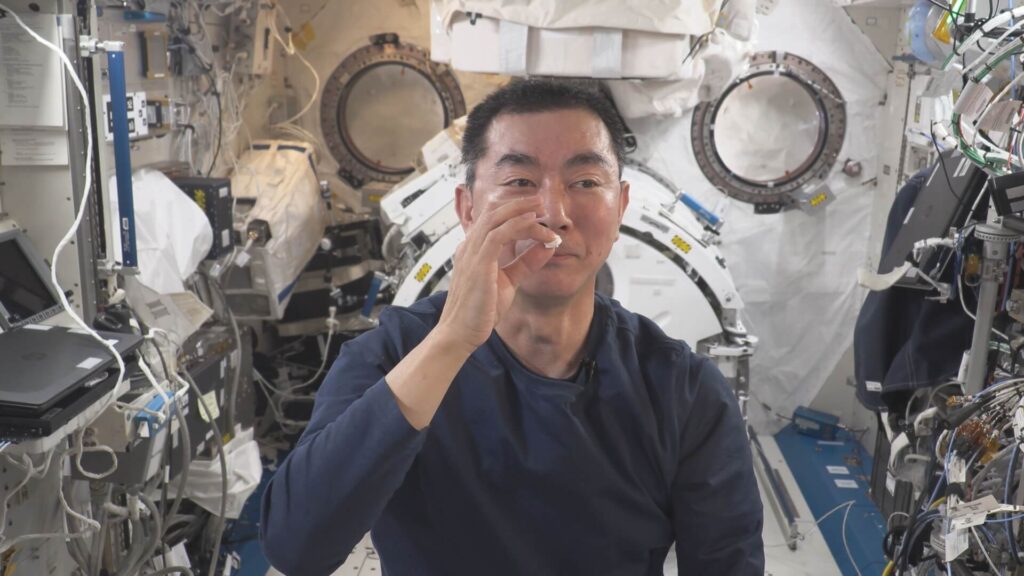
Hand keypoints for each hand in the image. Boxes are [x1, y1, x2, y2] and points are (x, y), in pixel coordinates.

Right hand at [437, 195, 558, 351]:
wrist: (460, 333)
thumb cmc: (479, 311)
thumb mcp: (508, 281)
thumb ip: (524, 263)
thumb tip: (545, 248)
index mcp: (473, 249)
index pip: (492, 220)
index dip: (515, 211)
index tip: (538, 214)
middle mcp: (470, 247)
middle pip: (493, 212)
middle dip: (518, 203)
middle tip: (541, 202)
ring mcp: (471, 253)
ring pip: (496, 219)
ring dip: (520, 210)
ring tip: (540, 209)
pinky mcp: (478, 264)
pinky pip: (497, 235)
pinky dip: (516, 225)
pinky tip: (532, 223)